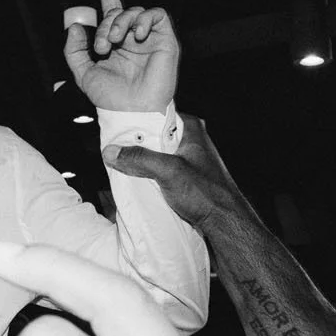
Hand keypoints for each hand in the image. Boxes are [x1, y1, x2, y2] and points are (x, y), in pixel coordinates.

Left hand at [64, 0, 179, 112]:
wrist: (132, 110)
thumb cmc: (111, 97)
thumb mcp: (83, 73)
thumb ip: (74, 51)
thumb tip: (75, 27)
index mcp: (115, 42)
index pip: (111, 9)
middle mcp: (131, 37)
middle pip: (118, 11)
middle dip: (106, 23)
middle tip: (102, 45)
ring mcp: (149, 38)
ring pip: (135, 10)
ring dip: (120, 22)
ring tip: (115, 42)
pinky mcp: (165, 40)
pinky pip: (156, 15)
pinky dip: (143, 20)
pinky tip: (136, 36)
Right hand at [104, 114, 249, 228]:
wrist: (223, 222)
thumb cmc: (206, 194)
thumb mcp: (168, 171)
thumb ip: (140, 159)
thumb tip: (112, 151)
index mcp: (192, 130)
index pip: (160, 113)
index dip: (139, 119)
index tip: (119, 125)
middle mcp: (192, 141)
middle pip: (156, 135)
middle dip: (137, 142)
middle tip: (117, 147)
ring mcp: (189, 160)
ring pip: (158, 154)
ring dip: (142, 160)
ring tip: (123, 163)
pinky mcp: (186, 177)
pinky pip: (162, 170)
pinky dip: (150, 173)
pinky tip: (138, 180)